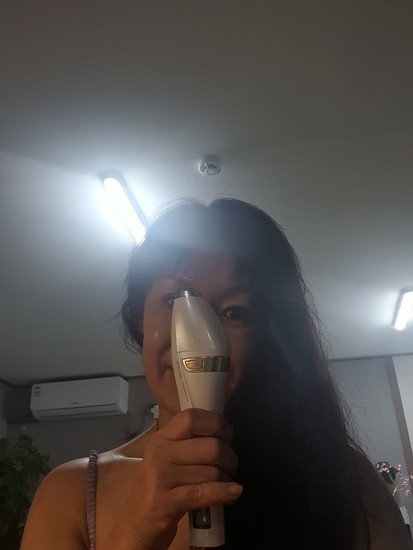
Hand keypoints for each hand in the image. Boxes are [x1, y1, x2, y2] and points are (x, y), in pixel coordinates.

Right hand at [109, 408, 241, 549]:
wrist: (136, 523)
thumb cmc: (159, 487)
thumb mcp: (168, 458)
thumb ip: (189, 443)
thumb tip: (226, 434)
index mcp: (161, 438)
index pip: (192, 418)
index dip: (216, 424)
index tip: (227, 435)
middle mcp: (159, 453)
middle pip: (210, 446)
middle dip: (229, 457)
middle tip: (231, 466)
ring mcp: (160, 477)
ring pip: (212, 471)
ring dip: (228, 479)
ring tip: (228, 484)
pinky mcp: (165, 502)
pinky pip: (204, 493)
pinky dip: (224, 492)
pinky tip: (234, 492)